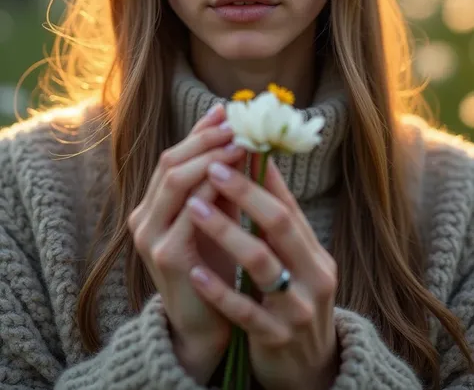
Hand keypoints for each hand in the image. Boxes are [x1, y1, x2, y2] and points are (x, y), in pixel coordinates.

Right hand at [127, 103, 245, 383]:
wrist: (208, 323)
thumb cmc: (216, 265)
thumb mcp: (218, 215)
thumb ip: (223, 181)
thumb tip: (242, 138)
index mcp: (153, 204)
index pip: (174, 157)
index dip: (199, 133)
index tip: (226, 111)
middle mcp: (144, 216)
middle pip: (171, 162)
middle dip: (205, 140)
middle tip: (236, 125)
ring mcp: (150, 236)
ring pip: (175, 181)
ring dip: (209, 158)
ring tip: (239, 144)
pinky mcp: (165, 256)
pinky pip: (189, 214)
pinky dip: (210, 191)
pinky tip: (231, 178)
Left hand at [185, 153, 339, 389]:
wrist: (308, 368)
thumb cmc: (291, 300)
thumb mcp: (293, 262)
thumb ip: (276, 222)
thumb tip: (257, 165)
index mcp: (314, 252)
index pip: (288, 204)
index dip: (261, 175)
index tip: (235, 147)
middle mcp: (313, 275)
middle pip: (280, 223)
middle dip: (245, 192)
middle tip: (213, 167)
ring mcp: (297, 308)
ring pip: (261, 262)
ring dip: (226, 230)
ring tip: (194, 207)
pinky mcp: (277, 338)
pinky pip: (245, 311)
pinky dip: (220, 290)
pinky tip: (196, 272)